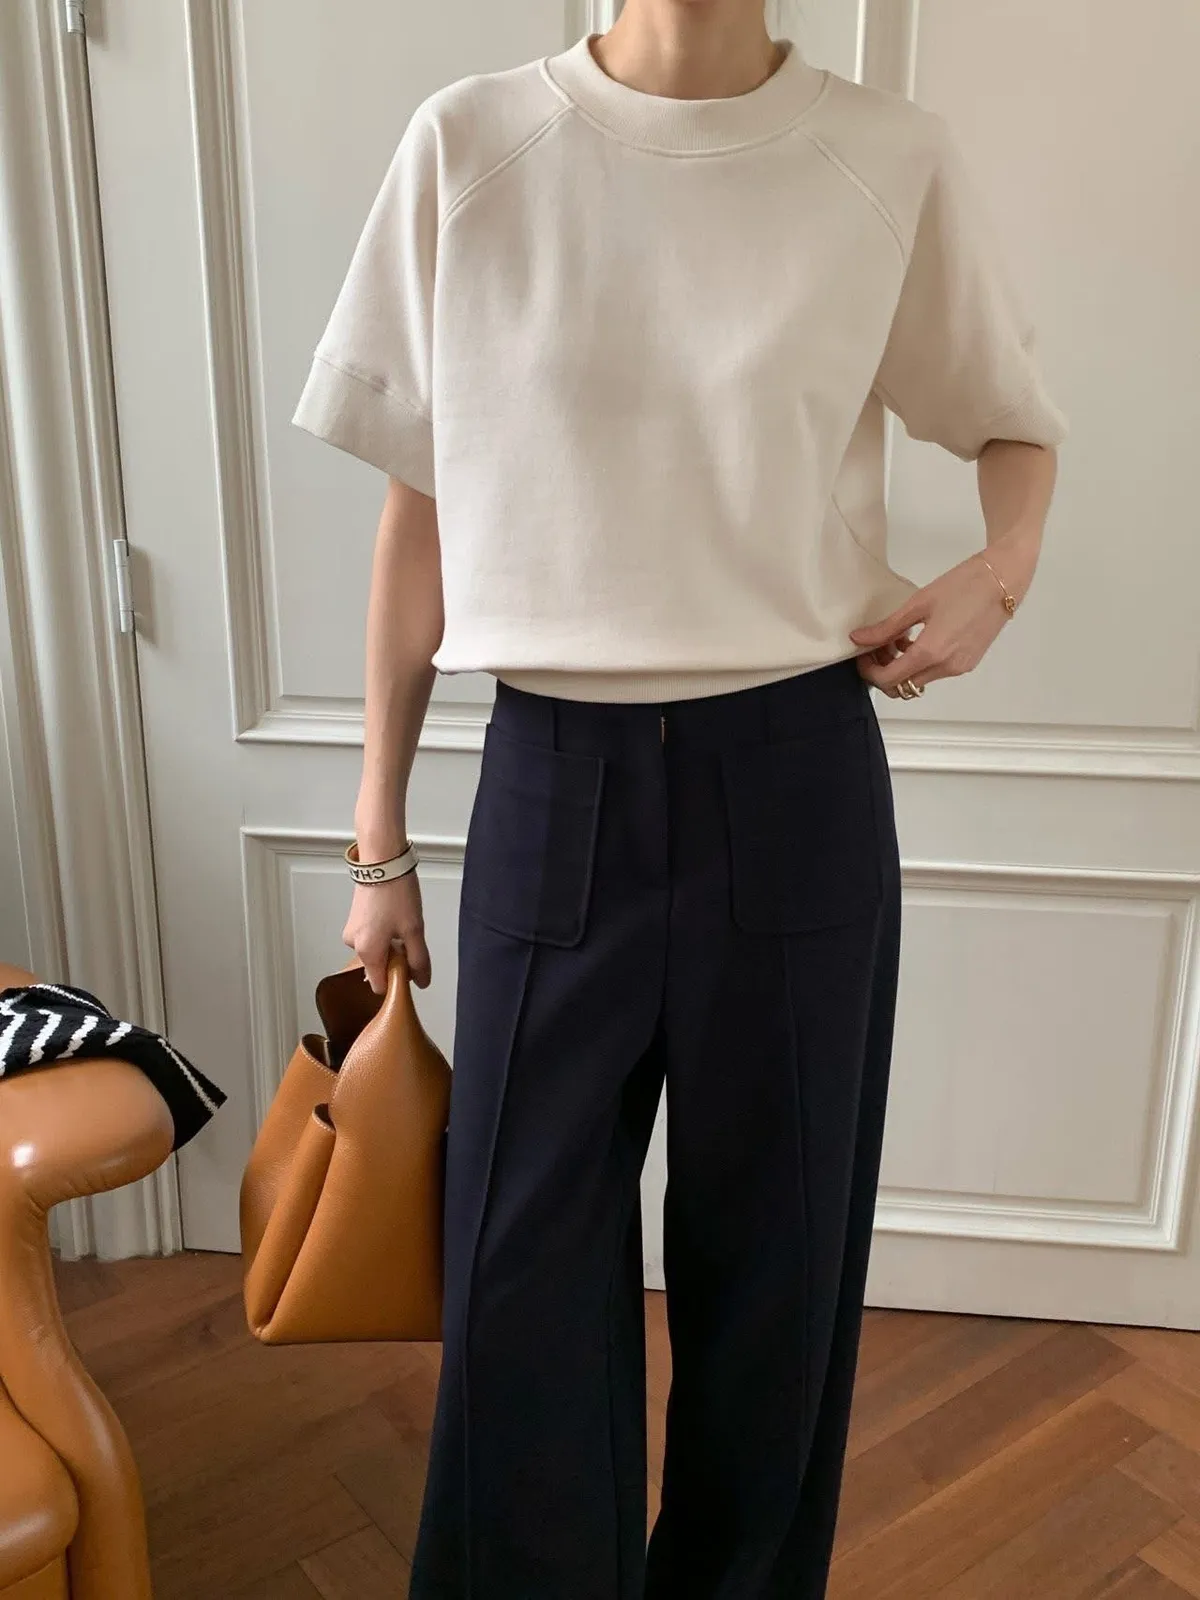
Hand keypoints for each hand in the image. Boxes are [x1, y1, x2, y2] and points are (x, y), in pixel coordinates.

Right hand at [342, 871, 431, 993]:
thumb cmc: (396, 893)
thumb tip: (422, 982)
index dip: (397, 981)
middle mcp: (354, 945)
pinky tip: (393, 917)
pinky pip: (370, 937)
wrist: (382, 861)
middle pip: (378, 968)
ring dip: (390, 945)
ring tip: (402, 923)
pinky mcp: (354, 920)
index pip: (380, 986)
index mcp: (367, 952)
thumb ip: (419, 960)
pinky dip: (383, 934)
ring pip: (375, 951)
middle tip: (409, 938)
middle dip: (395, 960)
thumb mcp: (414, 930)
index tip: (410, 967)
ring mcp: (352, 931)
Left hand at [849, 548, 1019, 697]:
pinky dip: (920, 662)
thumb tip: (859, 639)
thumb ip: (886, 627)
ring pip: (918, 680)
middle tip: (877, 646)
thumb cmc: (963, 585)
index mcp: (931, 652)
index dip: (869, 671)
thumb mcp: (918, 603)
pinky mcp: (967, 663)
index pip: (889, 680)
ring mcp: (958, 668)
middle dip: (884, 670)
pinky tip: (917, 638)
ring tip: (897, 638)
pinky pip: (935, 672)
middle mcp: (946, 667)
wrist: (1003, 580)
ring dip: (902, 666)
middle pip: (902, 687)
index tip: (863, 654)